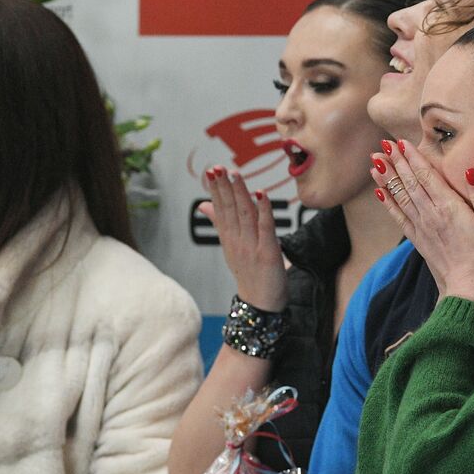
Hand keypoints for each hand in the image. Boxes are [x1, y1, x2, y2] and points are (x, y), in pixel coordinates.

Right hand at [198, 168, 286, 310]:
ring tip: (235, 175)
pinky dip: (263, 210)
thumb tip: (204, 204)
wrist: (260, 304)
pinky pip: (265, 227)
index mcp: (228, 238)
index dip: (216, 189)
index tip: (212, 171)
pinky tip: (261, 194)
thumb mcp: (230, 247)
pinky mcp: (268, 253)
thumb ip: (219, 223)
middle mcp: (237, 241)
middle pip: (229, 209)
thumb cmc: (249, 273)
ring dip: (240, 193)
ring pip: (244, 214)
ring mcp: (251, 246)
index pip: (220, 209)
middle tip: (218, 169)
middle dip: (224, 187)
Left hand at [371, 143, 473, 307]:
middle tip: (381, 144)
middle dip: (395, 162)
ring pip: (400, 196)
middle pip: (410, 183)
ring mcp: (422, 227)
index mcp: (450, 208)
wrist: (468, 290)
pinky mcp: (418, 240)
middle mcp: (431, 214)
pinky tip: (379, 192)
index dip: (413, 158)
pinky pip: (399, 216)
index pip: (427, 177)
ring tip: (374, 161)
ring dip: (387, 178)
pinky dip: (388, 202)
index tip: (400, 143)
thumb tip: (471, 170)